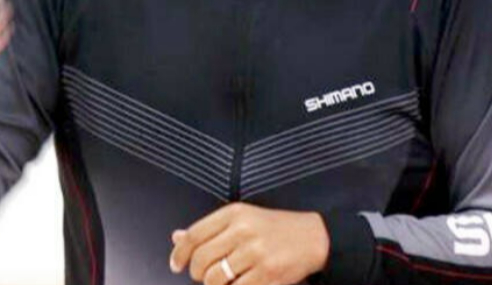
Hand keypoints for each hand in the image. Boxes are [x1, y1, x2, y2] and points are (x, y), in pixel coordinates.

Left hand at [168, 202, 329, 284]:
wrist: (315, 237)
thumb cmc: (277, 228)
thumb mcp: (242, 219)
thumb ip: (210, 230)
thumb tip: (177, 238)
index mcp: (234, 213)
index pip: (194, 235)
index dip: (179, 254)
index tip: (176, 265)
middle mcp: (243, 230)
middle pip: (201, 260)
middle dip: (198, 274)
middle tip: (206, 275)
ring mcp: (256, 253)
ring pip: (215, 279)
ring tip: (226, 280)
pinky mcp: (267, 274)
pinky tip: (241, 284)